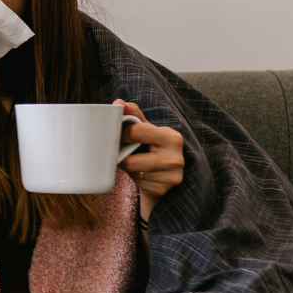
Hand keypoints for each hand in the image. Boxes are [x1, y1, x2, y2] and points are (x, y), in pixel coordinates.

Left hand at [114, 99, 184, 222]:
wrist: (168, 173)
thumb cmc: (154, 146)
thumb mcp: (147, 129)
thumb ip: (133, 115)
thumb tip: (117, 102)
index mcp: (171, 137)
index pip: (135, 132)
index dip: (122, 135)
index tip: (122, 136)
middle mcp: (175, 158)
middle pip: (129, 159)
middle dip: (122, 155)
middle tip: (125, 151)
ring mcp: (170, 176)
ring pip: (131, 171)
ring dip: (127, 166)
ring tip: (134, 161)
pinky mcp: (162, 190)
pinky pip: (136, 183)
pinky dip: (134, 178)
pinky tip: (142, 173)